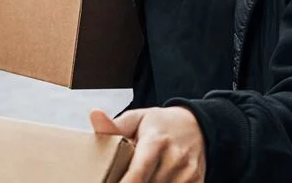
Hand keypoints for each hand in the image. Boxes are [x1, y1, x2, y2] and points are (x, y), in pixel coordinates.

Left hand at [89, 107, 205, 182]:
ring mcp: (188, 173)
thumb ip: (114, 125)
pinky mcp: (197, 182)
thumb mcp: (137, 119)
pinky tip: (155, 178)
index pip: (137, 175)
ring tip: (142, 175)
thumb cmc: (160, 125)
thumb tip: (94, 115)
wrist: (196, 126)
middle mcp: (175, 158)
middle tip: (119, 176)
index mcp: (156, 142)